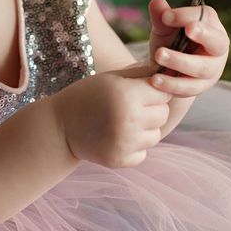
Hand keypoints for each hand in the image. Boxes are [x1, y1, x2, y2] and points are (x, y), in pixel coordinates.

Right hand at [53, 63, 172, 168]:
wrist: (59, 126)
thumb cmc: (88, 95)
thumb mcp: (112, 78)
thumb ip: (142, 74)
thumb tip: (171, 70)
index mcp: (127, 95)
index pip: (163, 92)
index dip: (154, 90)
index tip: (141, 90)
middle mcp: (129, 120)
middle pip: (163, 114)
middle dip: (152, 109)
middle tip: (130, 106)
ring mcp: (125, 143)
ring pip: (156, 135)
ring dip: (145, 129)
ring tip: (123, 122)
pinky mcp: (120, 161)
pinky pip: (144, 153)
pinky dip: (135, 146)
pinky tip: (116, 137)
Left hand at [147, 0, 229, 97]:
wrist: (166, 70)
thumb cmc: (171, 42)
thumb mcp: (164, 28)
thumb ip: (161, 16)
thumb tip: (157, 2)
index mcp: (211, 26)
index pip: (206, 17)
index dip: (187, 15)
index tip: (167, 16)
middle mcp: (217, 47)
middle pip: (216, 41)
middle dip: (203, 35)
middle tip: (188, 30)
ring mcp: (212, 69)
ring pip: (202, 67)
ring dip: (180, 61)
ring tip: (159, 55)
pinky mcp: (201, 87)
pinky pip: (189, 87)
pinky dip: (171, 84)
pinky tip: (155, 79)